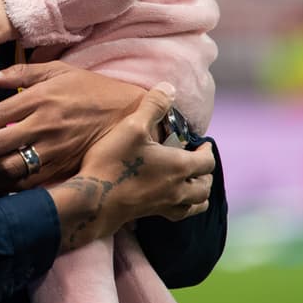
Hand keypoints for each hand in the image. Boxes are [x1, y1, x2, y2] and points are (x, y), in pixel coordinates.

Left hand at [0, 62, 141, 194]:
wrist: (129, 113)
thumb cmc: (91, 89)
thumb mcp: (59, 70)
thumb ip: (21, 73)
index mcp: (39, 99)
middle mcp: (43, 126)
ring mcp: (54, 151)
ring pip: (9, 169)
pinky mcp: (64, 169)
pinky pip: (30, 184)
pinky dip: (9, 187)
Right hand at [47, 83, 213, 252]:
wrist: (94, 200)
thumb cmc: (115, 162)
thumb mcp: (133, 126)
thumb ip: (153, 106)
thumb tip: (169, 88)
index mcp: (179, 167)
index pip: (207, 161)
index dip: (207, 150)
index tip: (202, 142)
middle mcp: (178, 189)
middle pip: (205, 185)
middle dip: (206, 173)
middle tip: (197, 161)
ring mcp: (166, 205)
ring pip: (197, 204)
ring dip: (199, 193)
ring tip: (192, 183)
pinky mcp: (152, 215)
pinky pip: (179, 214)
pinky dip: (184, 207)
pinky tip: (171, 199)